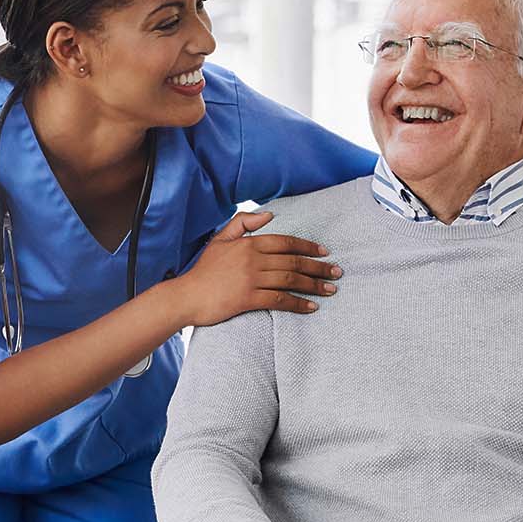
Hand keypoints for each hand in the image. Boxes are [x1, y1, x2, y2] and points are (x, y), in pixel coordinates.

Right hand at [172, 210, 341, 325]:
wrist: (186, 296)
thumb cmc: (204, 270)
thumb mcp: (220, 239)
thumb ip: (243, 223)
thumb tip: (270, 214)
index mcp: (249, 244)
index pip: (286, 242)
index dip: (308, 247)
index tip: (325, 253)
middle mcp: (253, 260)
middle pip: (293, 262)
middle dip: (319, 267)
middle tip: (336, 272)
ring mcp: (251, 279)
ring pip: (290, 280)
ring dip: (314, 285)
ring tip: (330, 290)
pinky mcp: (247, 299)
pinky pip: (279, 300)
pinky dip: (298, 303)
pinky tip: (311, 307)